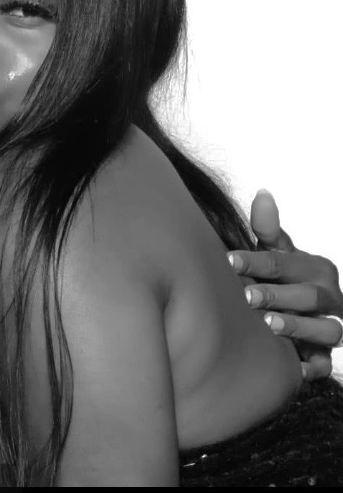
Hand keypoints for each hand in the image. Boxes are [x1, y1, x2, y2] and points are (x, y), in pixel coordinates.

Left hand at [228, 190, 342, 380]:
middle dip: (278, 295)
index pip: (284, 262)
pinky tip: (296, 367)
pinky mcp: (327, 353)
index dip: (256, 262)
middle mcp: (328, 296)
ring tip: (269, 323)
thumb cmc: (285, 277)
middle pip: (308, 296)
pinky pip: (326, 363)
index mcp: (314, 268)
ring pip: (325, 329)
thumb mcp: (279, 253)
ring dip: (298, 326)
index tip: (228, 261)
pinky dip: (314, 365)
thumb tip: (262, 192)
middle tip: (248, 296)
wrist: (307, 310)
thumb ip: (268, 230)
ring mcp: (331, 326)